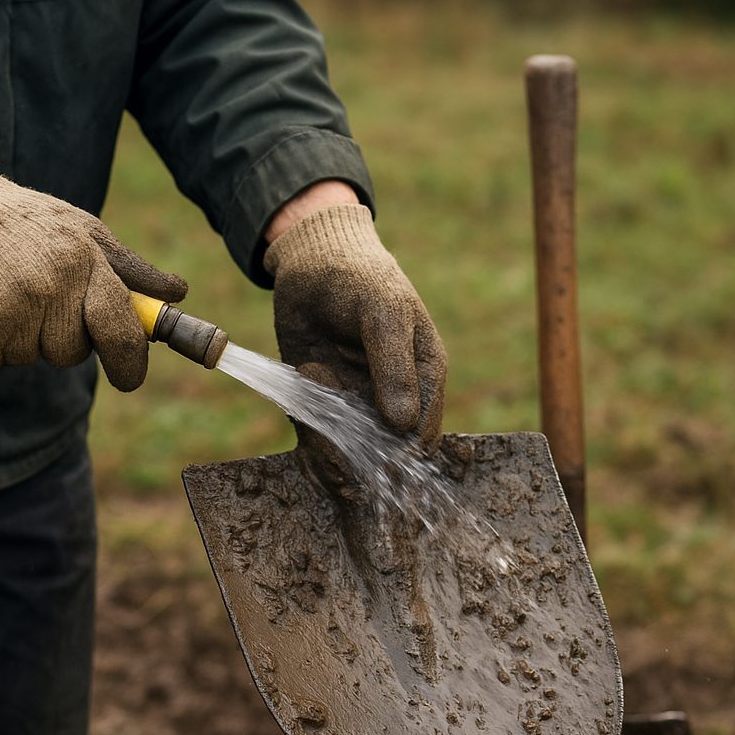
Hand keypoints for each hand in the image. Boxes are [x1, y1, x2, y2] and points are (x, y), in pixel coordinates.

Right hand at [0, 157, 186, 387]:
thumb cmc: (25, 223)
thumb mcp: (84, 231)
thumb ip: (131, 269)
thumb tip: (178, 293)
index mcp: (83, 261)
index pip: (121, 330)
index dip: (130, 363)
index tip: (129, 378)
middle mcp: (49, 287)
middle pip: (72, 352)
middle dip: (59, 336)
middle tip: (37, 296)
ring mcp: (7, 309)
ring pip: (30, 358)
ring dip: (19, 337)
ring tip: (3, 290)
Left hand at [264, 202, 445, 461]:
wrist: (312, 261)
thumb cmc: (362, 280)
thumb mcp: (384, 315)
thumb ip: (394, 368)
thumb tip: (402, 425)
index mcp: (424, 378)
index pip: (421, 435)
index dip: (402, 458)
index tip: (380, 466)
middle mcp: (392, 399)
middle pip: (385, 455)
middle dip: (365, 467)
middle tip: (344, 473)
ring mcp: (355, 404)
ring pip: (350, 454)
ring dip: (336, 461)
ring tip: (327, 459)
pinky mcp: (320, 404)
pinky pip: (320, 440)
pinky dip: (314, 452)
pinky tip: (310, 453)